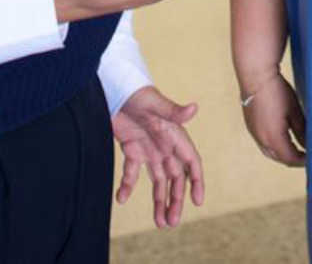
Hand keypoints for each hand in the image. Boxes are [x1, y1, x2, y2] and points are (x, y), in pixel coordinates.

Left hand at [111, 85, 204, 228]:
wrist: (114, 87)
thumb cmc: (137, 93)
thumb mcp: (155, 103)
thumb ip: (174, 110)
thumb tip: (195, 108)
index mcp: (175, 136)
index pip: (191, 163)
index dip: (196, 181)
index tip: (197, 201)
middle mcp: (164, 146)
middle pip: (175, 178)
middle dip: (175, 200)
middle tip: (171, 222)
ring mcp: (148, 149)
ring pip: (158, 181)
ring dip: (158, 200)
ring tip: (160, 222)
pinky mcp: (131, 149)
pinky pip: (132, 173)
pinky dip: (127, 186)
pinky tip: (121, 199)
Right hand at [238, 71, 305, 165]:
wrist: (256, 76)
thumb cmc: (278, 92)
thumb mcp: (295, 112)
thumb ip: (303, 131)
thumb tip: (309, 144)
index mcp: (274, 138)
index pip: (291, 159)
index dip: (304, 160)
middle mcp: (262, 140)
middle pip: (280, 158)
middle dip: (293, 159)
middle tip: (306, 155)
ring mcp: (254, 133)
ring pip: (270, 152)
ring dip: (283, 153)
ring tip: (295, 147)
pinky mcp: (250, 126)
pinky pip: (263, 143)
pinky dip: (274, 145)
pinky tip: (281, 137)